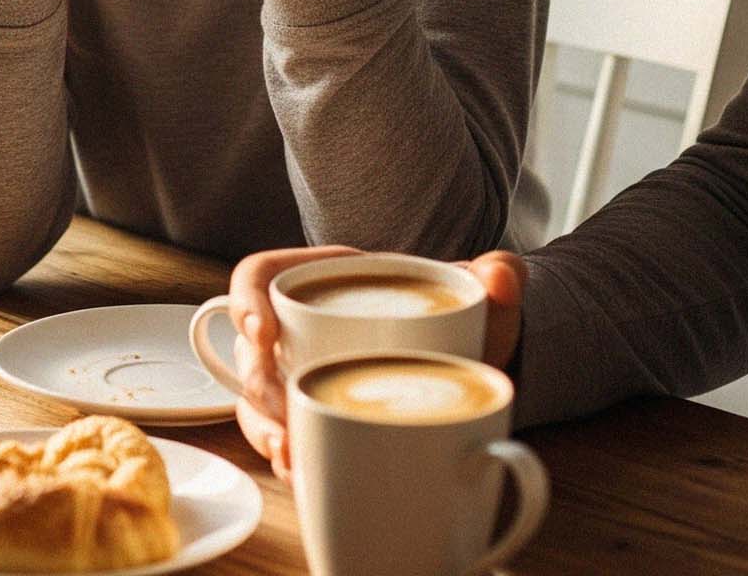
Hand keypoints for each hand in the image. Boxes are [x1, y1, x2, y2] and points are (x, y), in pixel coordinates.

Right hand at [228, 247, 527, 479]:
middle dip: (257, 389)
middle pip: (249, 349)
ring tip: (290, 456)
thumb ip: (497, 273)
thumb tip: (502, 278)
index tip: (262, 332)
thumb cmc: (458, 313)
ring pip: (254, 399)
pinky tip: (301, 474)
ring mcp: (300, 372)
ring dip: (263, 430)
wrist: (471, 358)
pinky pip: (280, 432)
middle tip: (283, 419)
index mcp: (323, 280)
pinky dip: (285, 456)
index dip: (246, 300)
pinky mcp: (313, 413)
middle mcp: (301, 326)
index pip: (258, 275)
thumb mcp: (477, 289)